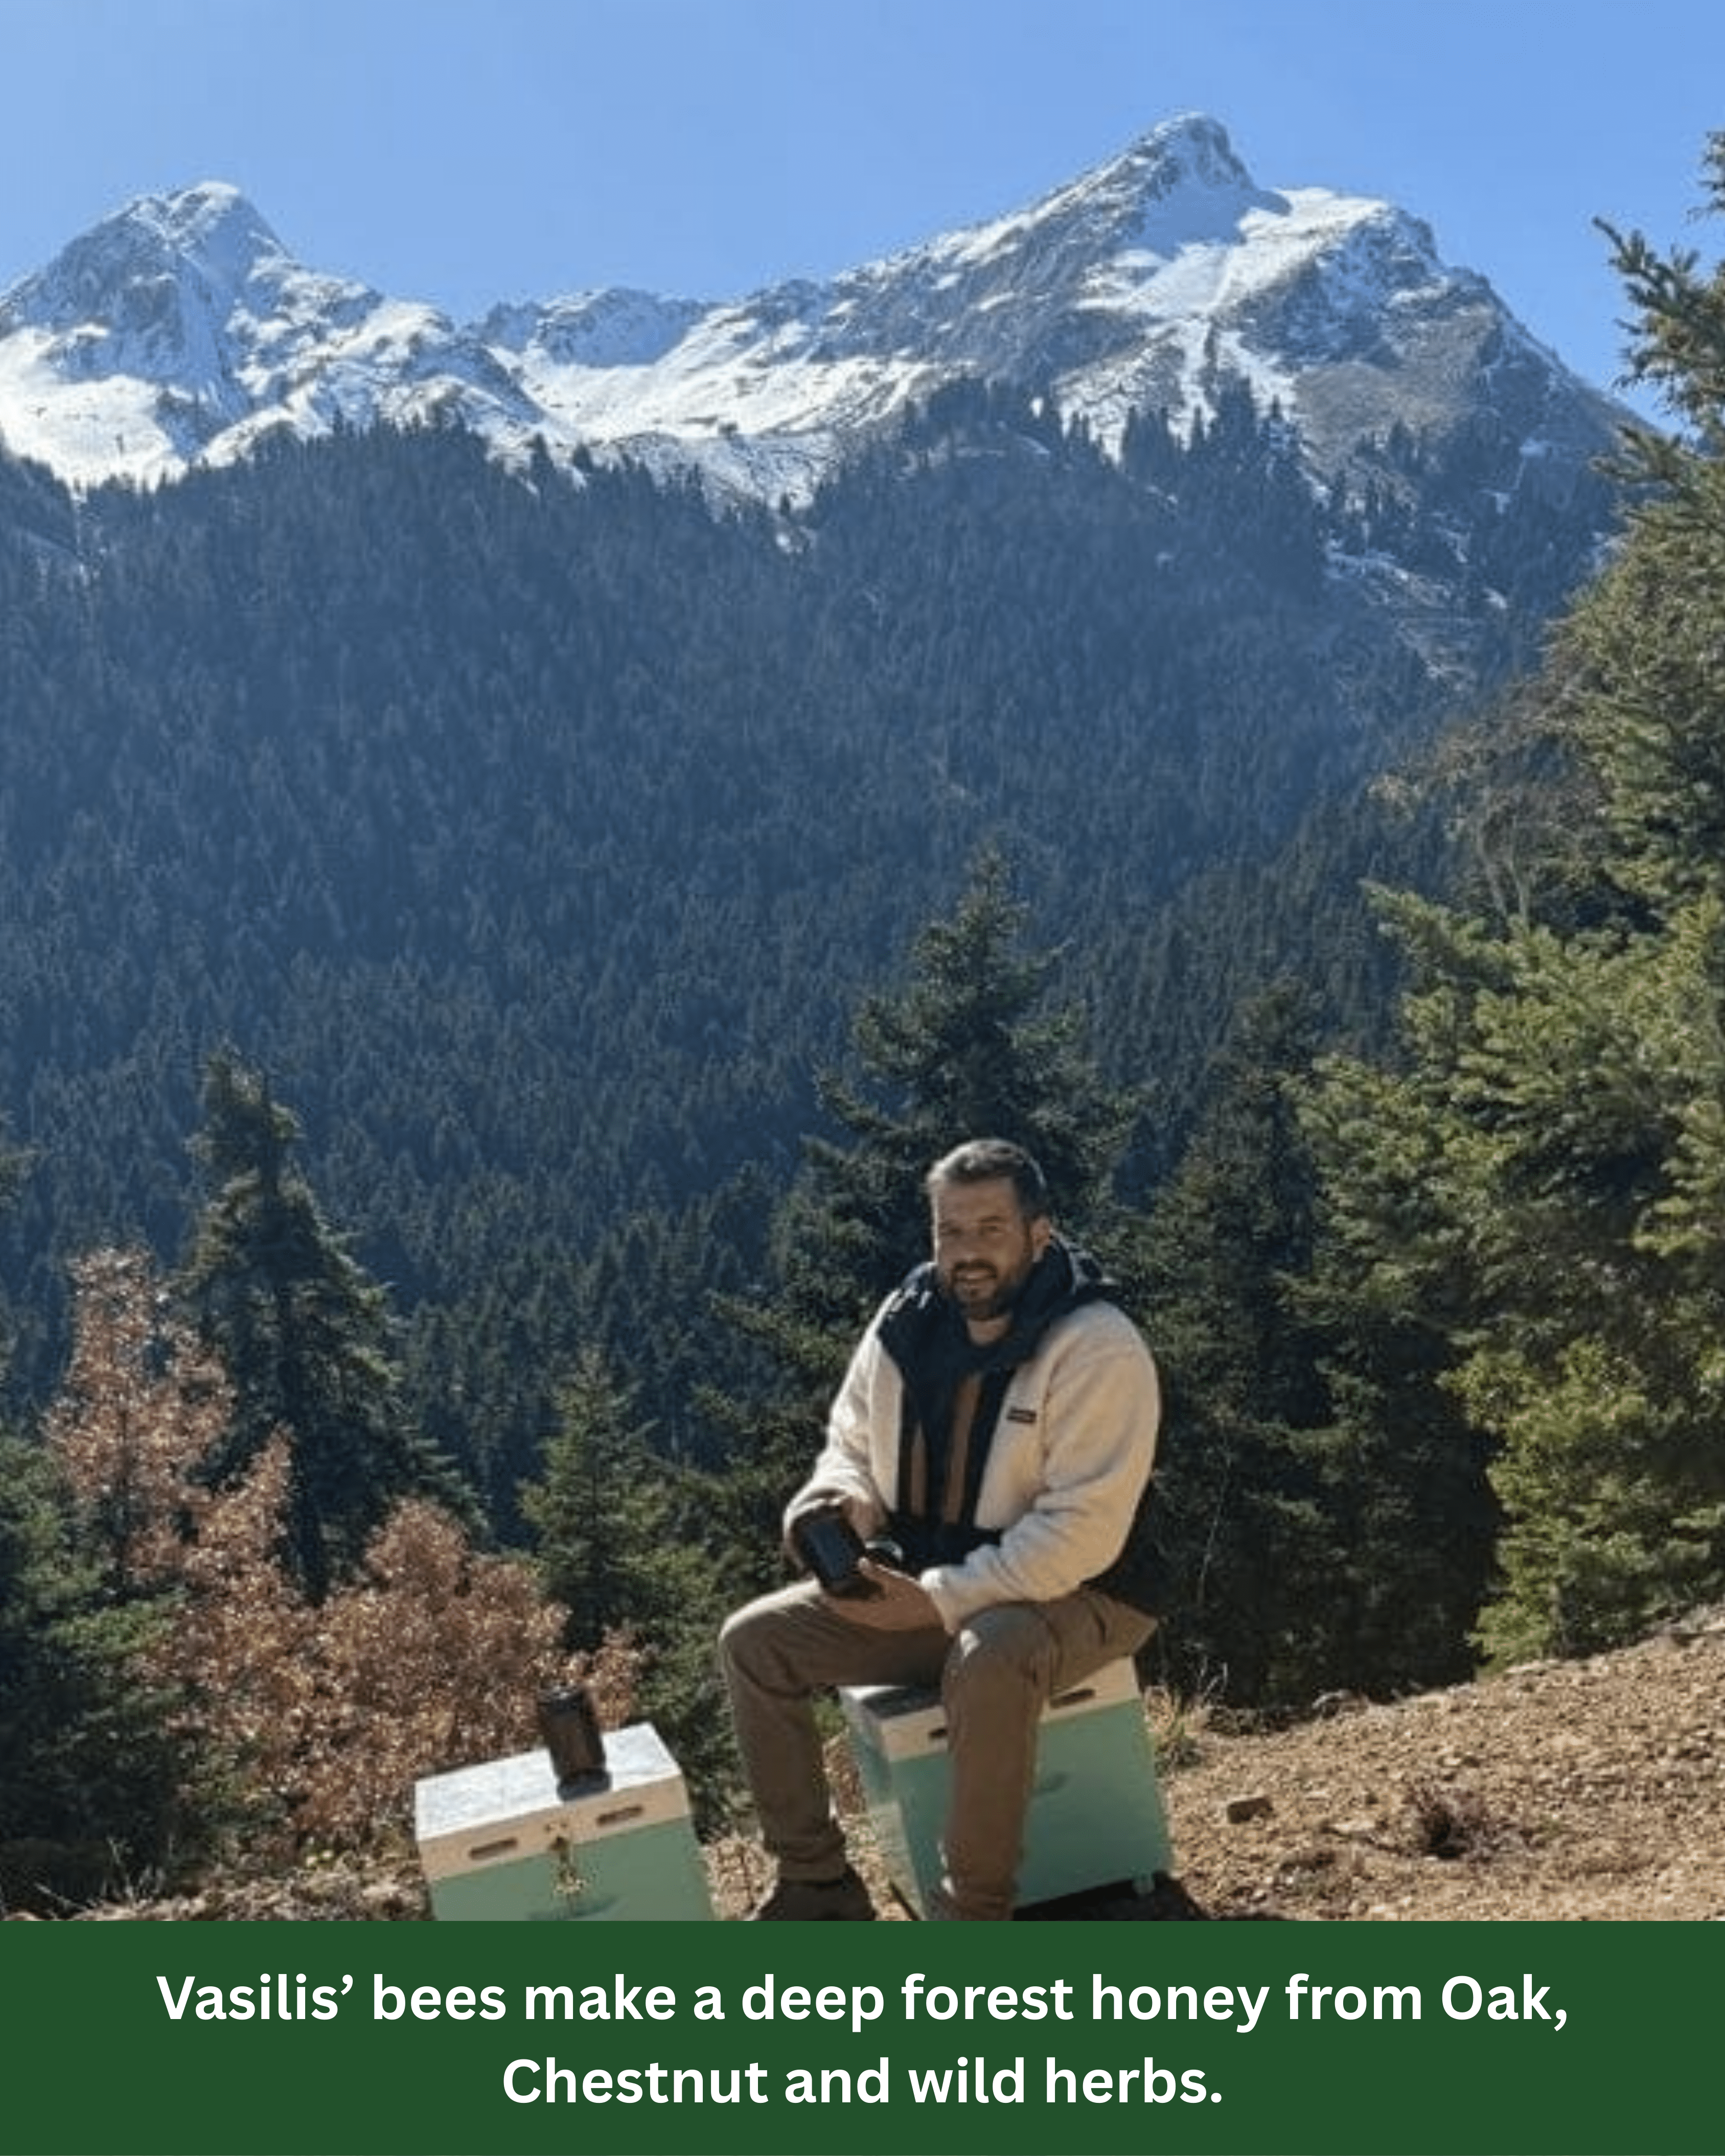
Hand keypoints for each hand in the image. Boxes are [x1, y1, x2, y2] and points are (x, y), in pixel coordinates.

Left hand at [826, 1560, 941, 1631]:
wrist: (937, 1613)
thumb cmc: (919, 1596)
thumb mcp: (898, 1581)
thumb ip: (878, 1573)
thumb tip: (860, 1561)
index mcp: (875, 1612)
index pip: (846, 1607)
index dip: (832, 1599)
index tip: (822, 1589)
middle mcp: (876, 1621)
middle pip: (849, 1613)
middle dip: (836, 1603)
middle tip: (826, 1590)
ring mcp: (882, 1623)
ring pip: (857, 1616)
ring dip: (847, 1607)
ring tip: (839, 1594)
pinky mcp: (888, 1622)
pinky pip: (867, 1617)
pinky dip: (858, 1609)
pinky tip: (861, 1599)